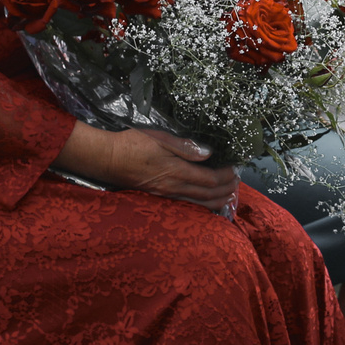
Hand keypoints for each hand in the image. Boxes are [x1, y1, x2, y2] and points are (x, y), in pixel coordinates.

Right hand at [64, 125, 238, 210]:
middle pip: (206, 195)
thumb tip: (208, 153)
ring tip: (228, 199)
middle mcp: (173, 187)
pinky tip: (204, 204)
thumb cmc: (132, 144)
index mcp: (176, 171)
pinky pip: (184, 206)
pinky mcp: (157, 198)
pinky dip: (200, 206)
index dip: (225, 177)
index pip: (209, 179)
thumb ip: (185, 148)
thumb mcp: (160, 139)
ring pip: (197, 204)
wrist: (106, 159)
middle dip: (225, 191)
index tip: (235, 170)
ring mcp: (165, 195)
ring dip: (215, 202)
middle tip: (237, 187)